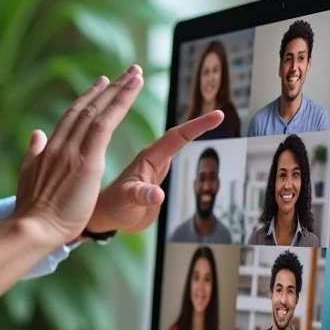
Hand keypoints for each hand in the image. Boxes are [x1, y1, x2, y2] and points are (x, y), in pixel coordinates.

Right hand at [13, 65, 144, 246]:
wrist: (32, 227)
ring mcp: (73, 150)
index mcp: (49, 149)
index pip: (71, 117)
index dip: (87, 99)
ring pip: (98, 111)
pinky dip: (120, 103)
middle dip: (107, 89)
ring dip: (119, 90)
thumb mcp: (29, 177)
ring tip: (136, 75)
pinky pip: (106, 123)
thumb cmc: (32, 212)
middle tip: (125, 72)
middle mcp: (60, 144)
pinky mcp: (87, 160)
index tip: (100, 85)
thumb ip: (34, 154)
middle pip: (86, 108)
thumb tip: (36, 134)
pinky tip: (133, 90)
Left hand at [85, 109, 225, 234]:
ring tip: (214, 119)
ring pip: (178, 145)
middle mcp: (154, 159)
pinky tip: (196, 140)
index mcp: (148, 158)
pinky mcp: (159, 176)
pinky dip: (187, 148)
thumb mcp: (126, 201)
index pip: (177, 137)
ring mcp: (156, 169)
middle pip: (180, 135)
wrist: (108, 216)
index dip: (197, 126)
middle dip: (200, 124)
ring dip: (194, 131)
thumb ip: (141, 195)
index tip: (217, 115)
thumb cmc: (113, 205)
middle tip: (221, 113)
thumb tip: (158, 195)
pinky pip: (175, 159)